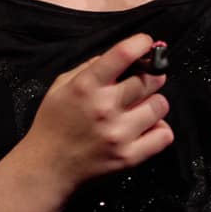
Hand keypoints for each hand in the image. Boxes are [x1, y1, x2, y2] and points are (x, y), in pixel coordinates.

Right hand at [21, 33, 172, 188]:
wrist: (46, 168)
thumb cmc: (52, 125)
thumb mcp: (59, 88)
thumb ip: (88, 68)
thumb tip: (122, 56)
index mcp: (85, 86)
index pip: (123, 54)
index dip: (141, 43)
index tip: (146, 44)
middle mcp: (104, 107)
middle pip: (150, 79)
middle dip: (149, 77)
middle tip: (142, 83)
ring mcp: (119, 133)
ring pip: (160, 105)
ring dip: (153, 104)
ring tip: (140, 109)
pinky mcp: (130, 156)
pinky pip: (164, 134)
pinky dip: (158, 130)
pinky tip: (145, 129)